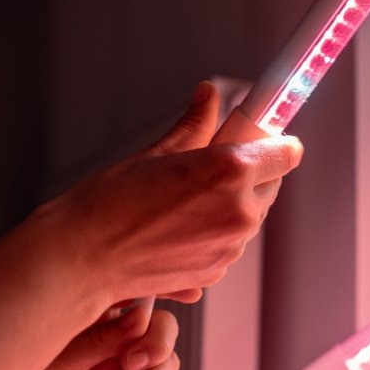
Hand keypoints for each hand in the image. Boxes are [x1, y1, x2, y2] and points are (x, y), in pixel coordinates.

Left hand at [0, 307, 183, 369]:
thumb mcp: (53, 355)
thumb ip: (98, 339)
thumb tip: (138, 318)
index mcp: (91, 313)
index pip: (135, 292)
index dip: (166, 287)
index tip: (188, 291)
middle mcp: (112, 340)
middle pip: (160, 328)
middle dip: (156, 343)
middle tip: (132, 361)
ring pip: (164, 362)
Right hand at [37, 81, 303, 305]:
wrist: (83, 257)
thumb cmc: (109, 205)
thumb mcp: (156, 153)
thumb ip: (194, 125)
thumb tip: (208, 97)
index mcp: (230, 172)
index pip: (286, 153)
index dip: (274, 143)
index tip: (263, 138)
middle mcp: (239, 211)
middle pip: (271, 184)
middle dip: (251, 173)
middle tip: (212, 167)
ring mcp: (230, 246)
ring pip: (250, 215)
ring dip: (233, 204)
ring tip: (186, 200)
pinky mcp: (217, 271)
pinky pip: (231, 243)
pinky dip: (216, 232)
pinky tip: (180, 225)